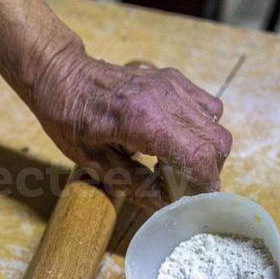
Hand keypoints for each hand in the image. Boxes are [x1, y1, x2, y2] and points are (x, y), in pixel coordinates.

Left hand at [28, 43, 232, 206]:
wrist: (63, 76)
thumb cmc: (69, 119)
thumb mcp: (95, 163)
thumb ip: (135, 184)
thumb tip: (167, 203)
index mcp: (143, 121)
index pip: (199, 157)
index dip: (203, 185)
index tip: (191, 200)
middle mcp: (166, 99)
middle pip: (216, 143)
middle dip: (207, 172)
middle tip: (181, 185)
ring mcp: (173, 85)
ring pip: (216, 125)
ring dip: (204, 151)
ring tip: (174, 162)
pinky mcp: (174, 79)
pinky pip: (206, 108)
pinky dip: (200, 130)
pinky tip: (174, 140)